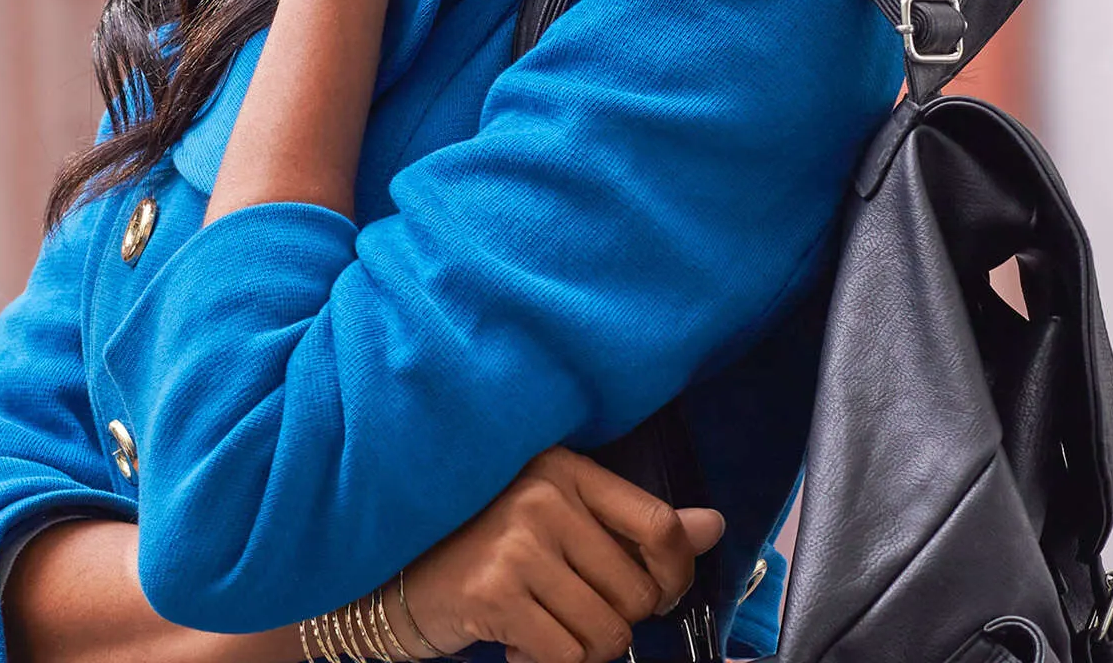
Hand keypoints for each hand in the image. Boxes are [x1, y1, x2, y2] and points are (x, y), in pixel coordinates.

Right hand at [397, 445, 723, 662]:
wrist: (398, 576)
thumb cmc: (489, 547)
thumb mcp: (564, 517)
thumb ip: (636, 525)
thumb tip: (714, 527)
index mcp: (566, 469)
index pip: (659, 525)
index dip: (676, 574)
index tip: (660, 593)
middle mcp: (544, 497)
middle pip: (636, 593)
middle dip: (619, 622)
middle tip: (577, 614)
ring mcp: (518, 544)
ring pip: (607, 634)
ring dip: (584, 650)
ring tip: (546, 627)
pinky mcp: (496, 593)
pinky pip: (567, 657)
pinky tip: (518, 642)